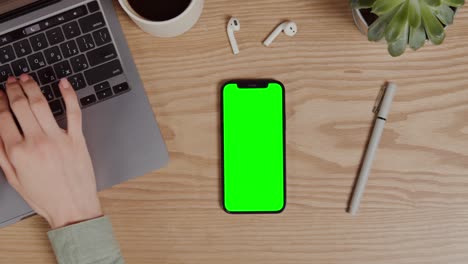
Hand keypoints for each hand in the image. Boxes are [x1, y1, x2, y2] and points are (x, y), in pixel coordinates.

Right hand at [0, 75, 101, 228]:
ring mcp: (59, 138)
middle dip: (13, 89)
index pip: (3, 118)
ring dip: (32, 87)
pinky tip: (63, 83)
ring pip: (42, 104)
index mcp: (18, 152)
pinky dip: (69, 95)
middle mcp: (37, 142)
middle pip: (20, 106)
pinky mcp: (77, 139)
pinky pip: (73, 111)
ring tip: (26, 78)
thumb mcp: (15, 179)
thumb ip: (2, 154)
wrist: (73, 207)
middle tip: (10, 81)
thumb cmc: (45, 196)